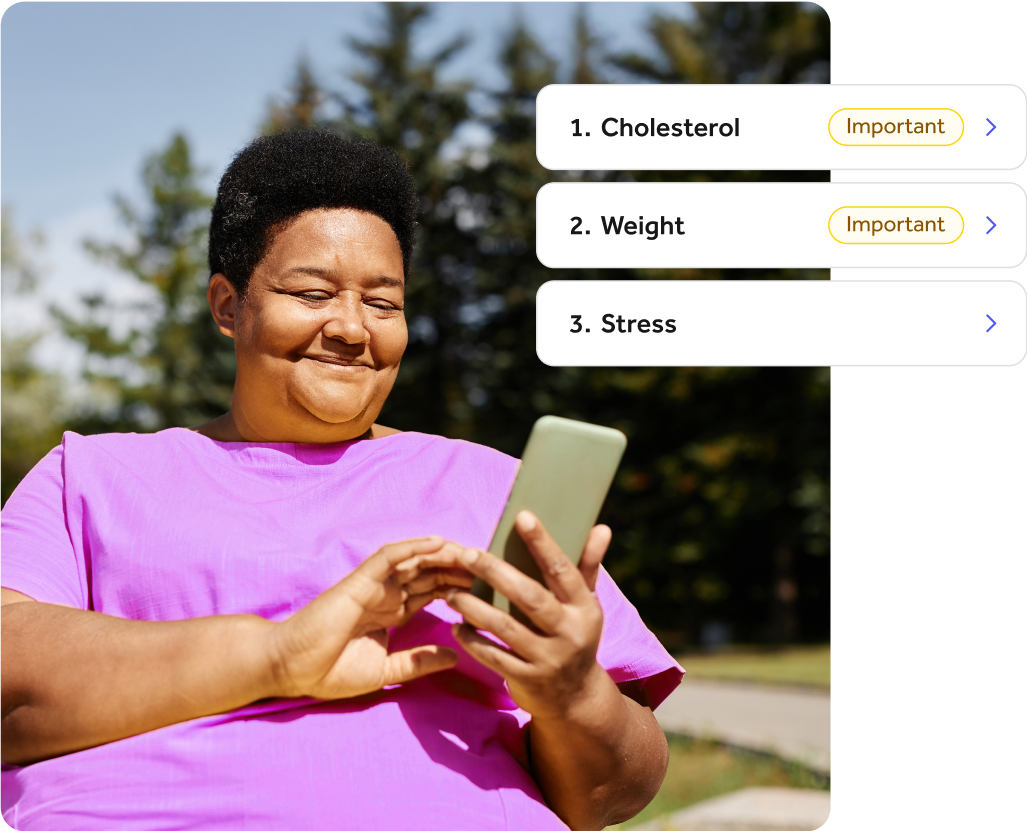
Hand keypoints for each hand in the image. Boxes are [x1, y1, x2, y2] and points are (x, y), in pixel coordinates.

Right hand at [265, 536, 473, 699]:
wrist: (292, 669)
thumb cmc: (330, 670)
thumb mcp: (386, 670)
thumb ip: (418, 661)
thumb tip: (455, 655)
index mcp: (393, 611)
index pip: (433, 591)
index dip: (459, 585)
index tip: (489, 587)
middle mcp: (387, 594)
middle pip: (430, 572)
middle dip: (458, 567)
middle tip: (490, 565)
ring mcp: (374, 585)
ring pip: (415, 560)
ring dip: (443, 553)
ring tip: (472, 551)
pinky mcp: (360, 581)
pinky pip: (389, 557)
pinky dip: (413, 547)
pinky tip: (438, 543)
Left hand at [444, 512, 613, 721]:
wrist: (576, 699)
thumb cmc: (576, 635)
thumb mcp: (586, 604)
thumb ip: (588, 565)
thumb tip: (601, 527)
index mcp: (585, 607)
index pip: (562, 569)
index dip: (543, 542)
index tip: (522, 516)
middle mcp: (569, 632)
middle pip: (529, 597)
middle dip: (496, 572)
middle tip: (467, 553)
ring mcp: (548, 659)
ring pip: (506, 627)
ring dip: (475, 608)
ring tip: (451, 592)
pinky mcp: (528, 680)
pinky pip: (494, 657)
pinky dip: (472, 641)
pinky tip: (456, 627)